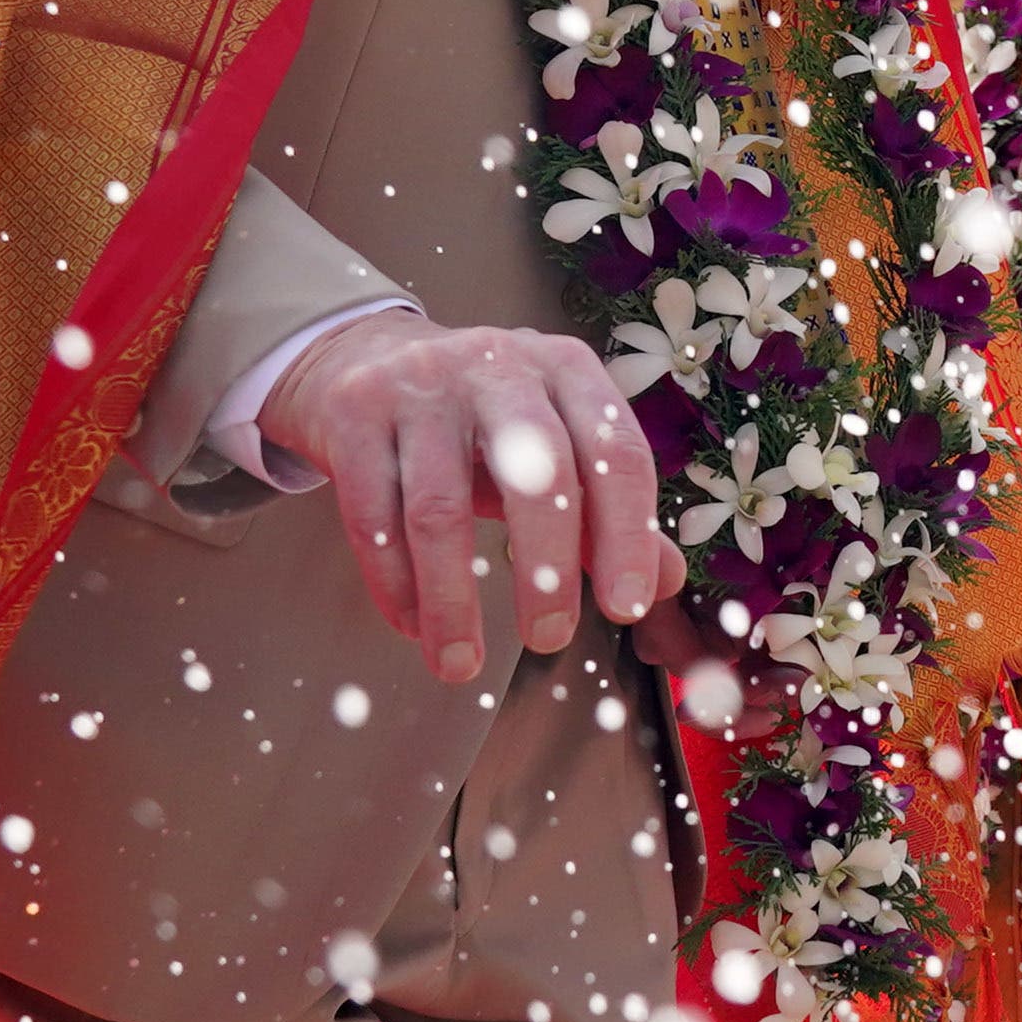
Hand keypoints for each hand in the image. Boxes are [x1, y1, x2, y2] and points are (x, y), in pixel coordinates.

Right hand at [258, 313, 680, 680]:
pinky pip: (373, 514)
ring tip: (459, 664)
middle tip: (550, 639)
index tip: (628, 608)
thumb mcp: (553, 444)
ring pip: (438, 508)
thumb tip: (668, 582)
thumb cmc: (479, 419)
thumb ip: (609, 509)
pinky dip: (394, 583)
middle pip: (534, 472)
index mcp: (566, 369)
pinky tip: (412, 626)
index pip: (616, 452)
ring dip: (451, 600)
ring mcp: (419, 384)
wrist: (364, 357)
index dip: (628, 534)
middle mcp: (497, 364)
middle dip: (546, 570)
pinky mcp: (352, 412)